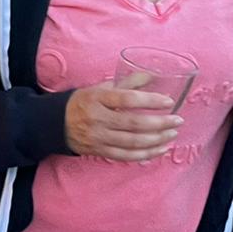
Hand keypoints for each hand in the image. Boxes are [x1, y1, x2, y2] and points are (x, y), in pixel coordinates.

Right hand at [64, 79, 181, 160]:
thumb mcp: (100, 88)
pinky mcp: (99, 151)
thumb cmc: (82, 103)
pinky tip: (160, 149)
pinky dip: (145, 154)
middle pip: (133, 123)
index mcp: (97, 98)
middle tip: (177, 120)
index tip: (168, 101)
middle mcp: (97, 119)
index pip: (127, 99)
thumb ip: (126, 83)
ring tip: (172, 134)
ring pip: (132, 142)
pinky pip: (126, 156)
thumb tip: (152, 75)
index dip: (149, 100)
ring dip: (156, 140)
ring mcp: (97, 137)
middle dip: (160, 123)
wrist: (55, 124)